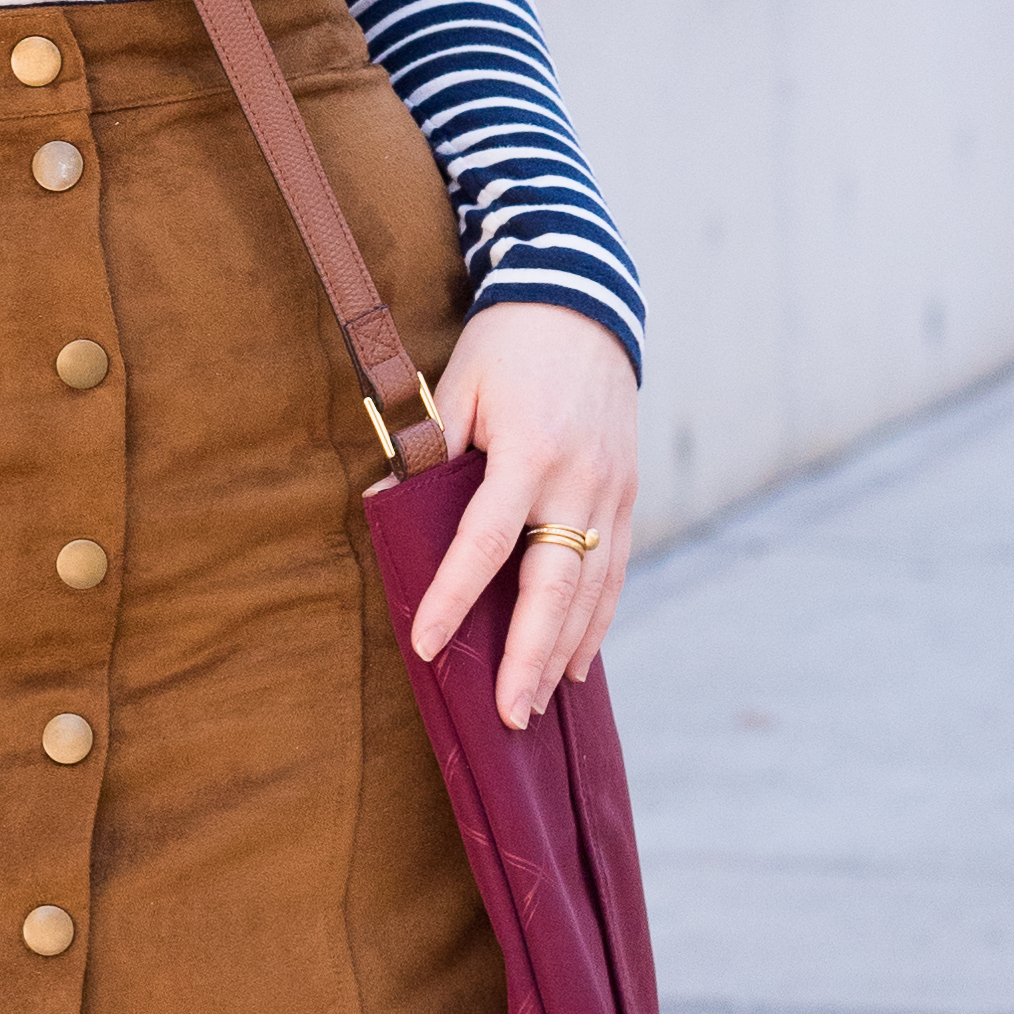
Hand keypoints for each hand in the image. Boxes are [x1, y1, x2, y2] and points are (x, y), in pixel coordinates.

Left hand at [406, 299, 640, 727]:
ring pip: (592, 586)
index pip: (486, 540)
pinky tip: (574, 664)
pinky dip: (595, 621)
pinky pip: (614, 570)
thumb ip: (433, 451)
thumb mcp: (459, 386)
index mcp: (529, 449)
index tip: (428, 645)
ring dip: (563, 651)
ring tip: (535, 705)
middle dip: (530, 653)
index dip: (455, 596)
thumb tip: (385, 509)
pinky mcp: (629, 493)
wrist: (583, 300)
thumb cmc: (506, 345)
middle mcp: (579, 476)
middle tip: (509, 713)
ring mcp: (612, 489)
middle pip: (555, 581)